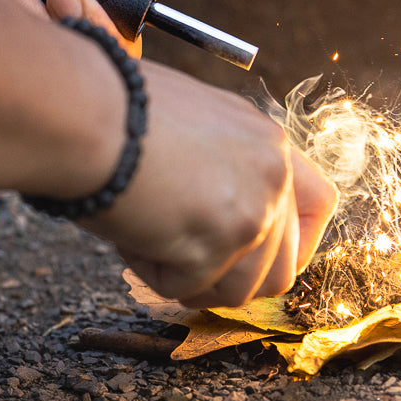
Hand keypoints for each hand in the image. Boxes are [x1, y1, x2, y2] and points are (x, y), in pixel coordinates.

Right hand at [90, 61, 336, 306]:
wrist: (82, 113)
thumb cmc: (112, 109)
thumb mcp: (189, 122)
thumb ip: (221, 168)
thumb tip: (217, 217)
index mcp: (266, 140)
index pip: (318, 206)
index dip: (295, 246)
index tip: (256, 262)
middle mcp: (272, 173)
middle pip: (283, 269)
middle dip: (232, 281)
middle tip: (183, 265)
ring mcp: (251, 210)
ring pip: (239, 292)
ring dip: (189, 279)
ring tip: (147, 236)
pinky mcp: (219, 242)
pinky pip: (187, 288)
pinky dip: (153, 272)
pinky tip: (132, 230)